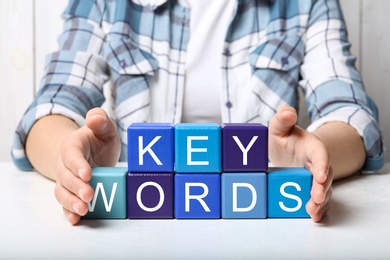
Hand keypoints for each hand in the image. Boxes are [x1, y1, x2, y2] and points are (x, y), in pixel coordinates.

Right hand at [54, 108, 120, 224]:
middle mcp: (64, 164)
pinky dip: (69, 212)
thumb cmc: (97, 139)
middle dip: (76, 187)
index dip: (77, 165)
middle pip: (65, 177)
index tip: (88, 174)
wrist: (86, 151)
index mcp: (72, 146)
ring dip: (71, 202)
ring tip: (83, 209)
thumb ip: (100, 120)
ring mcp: (65, 180)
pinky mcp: (70, 192)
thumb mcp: (103, 128)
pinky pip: (65, 204)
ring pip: (63, 192)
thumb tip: (95, 118)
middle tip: (89, 194)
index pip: (71, 155)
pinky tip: (76, 219)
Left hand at [269, 105, 332, 221]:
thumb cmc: (284, 137)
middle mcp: (318, 163)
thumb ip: (283, 118)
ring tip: (313, 212)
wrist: (287, 148)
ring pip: (323, 190)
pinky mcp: (312, 189)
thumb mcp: (279, 126)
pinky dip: (318, 209)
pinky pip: (319, 199)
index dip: (322, 164)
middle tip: (316, 197)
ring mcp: (316, 177)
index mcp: (312, 146)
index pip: (321, 154)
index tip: (319, 175)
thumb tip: (287, 112)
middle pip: (324, 176)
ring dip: (320, 202)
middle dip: (321, 188)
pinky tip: (315, 217)